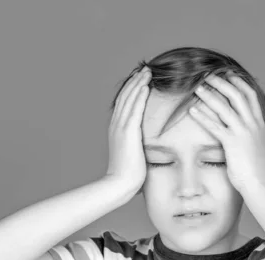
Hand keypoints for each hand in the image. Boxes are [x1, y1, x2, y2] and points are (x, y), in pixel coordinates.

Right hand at [105, 66, 150, 194]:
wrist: (119, 184)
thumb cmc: (128, 176)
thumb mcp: (133, 157)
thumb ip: (138, 147)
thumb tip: (146, 149)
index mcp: (117, 130)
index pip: (125, 104)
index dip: (132, 91)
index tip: (141, 80)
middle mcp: (116, 125)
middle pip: (126, 97)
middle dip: (136, 82)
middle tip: (145, 69)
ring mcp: (121, 127)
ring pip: (130, 99)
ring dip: (139, 83)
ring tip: (147, 71)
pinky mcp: (128, 131)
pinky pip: (135, 108)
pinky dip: (139, 95)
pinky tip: (146, 85)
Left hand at [188, 72, 264, 191]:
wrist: (259, 185)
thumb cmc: (262, 172)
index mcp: (259, 125)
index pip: (250, 96)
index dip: (239, 83)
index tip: (229, 74)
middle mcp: (251, 124)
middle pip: (236, 95)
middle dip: (222, 83)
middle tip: (208, 75)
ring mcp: (241, 132)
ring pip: (224, 107)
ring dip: (209, 95)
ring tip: (197, 88)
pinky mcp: (230, 142)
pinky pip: (213, 125)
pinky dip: (202, 116)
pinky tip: (192, 110)